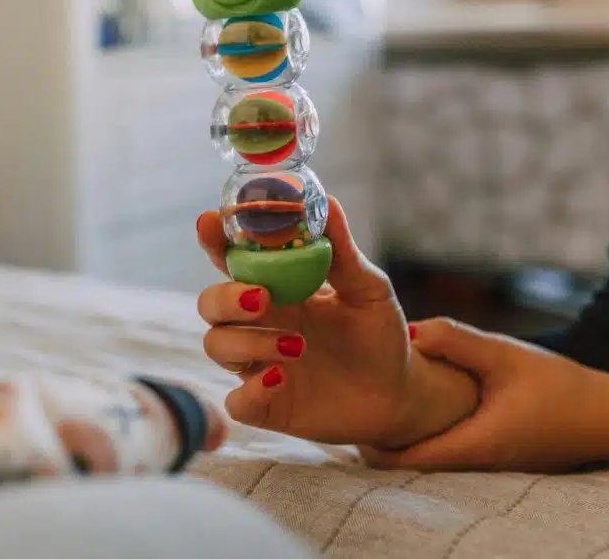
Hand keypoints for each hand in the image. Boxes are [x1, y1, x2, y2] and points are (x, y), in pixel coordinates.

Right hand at [196, 197, 477, 448]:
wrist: (399, 392)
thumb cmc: (378, 333)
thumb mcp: (367, 288)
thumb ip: (342, 251)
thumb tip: (329, 203)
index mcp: (275, 287)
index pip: (231, 259)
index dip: (214, 240)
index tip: (209, 221)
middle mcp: (258, 323)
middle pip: (210, 303)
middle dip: (225, 297)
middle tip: (262, 297)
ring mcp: (257, 363)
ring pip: (217, 346)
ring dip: (248, 341)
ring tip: (297, 346)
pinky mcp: (267, 404)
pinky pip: (237, 401)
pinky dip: (251, 390)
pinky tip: (280, 379)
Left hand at [362, 318, 608, 471]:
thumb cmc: (561, 387)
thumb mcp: (506, 355)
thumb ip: (456, 340)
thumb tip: (409, 329)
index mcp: (472, 445)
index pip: (404, 460)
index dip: (369, 443)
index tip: (344, 417)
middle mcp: (473, 463)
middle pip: (408, 461)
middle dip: (377, 437)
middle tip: (347, 403)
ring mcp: (483, 463)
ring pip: (427, 455)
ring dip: (400, 432)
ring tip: (370, 397)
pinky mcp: (492, 454)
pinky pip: (447, 448)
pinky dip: (424, 429)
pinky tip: (412, 401)